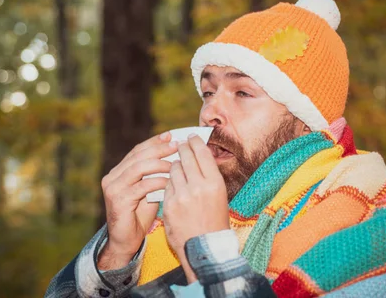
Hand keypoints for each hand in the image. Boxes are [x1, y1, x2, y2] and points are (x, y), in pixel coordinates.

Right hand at [98, 132, 177, 269]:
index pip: (137, 151)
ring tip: (175, 163)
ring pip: (139, 168)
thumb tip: (176, 155)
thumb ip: (155, 174)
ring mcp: (113, 188)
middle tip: (176, 145)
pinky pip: (142, 186)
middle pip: (138, 156)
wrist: (126, 241)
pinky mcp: (118, 200)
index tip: (171, 136)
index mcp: (118, 172)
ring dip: (160, 163)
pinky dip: (157, 182)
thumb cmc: (140, 215)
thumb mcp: (149, 190)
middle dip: (159, 149)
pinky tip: (170, 181)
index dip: (154, 142)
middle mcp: (112, 177)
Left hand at [163, 134, 229, 281]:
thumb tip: (199, 155)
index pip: (202, 153)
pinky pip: (166, 185)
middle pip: (186, 157)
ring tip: (176, 166)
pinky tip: (172, 185)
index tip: (191, 137)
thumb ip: (208, 176)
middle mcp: (199, 186)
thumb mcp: (219, 195)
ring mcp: (183, 195)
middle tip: (179, 143)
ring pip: (173, 169)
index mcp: (215, 182)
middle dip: (181, 148)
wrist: (205, 248)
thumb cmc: (215, 220)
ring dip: (174, 166)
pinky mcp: (170, 204)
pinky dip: (169, 183)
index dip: (195, 142)